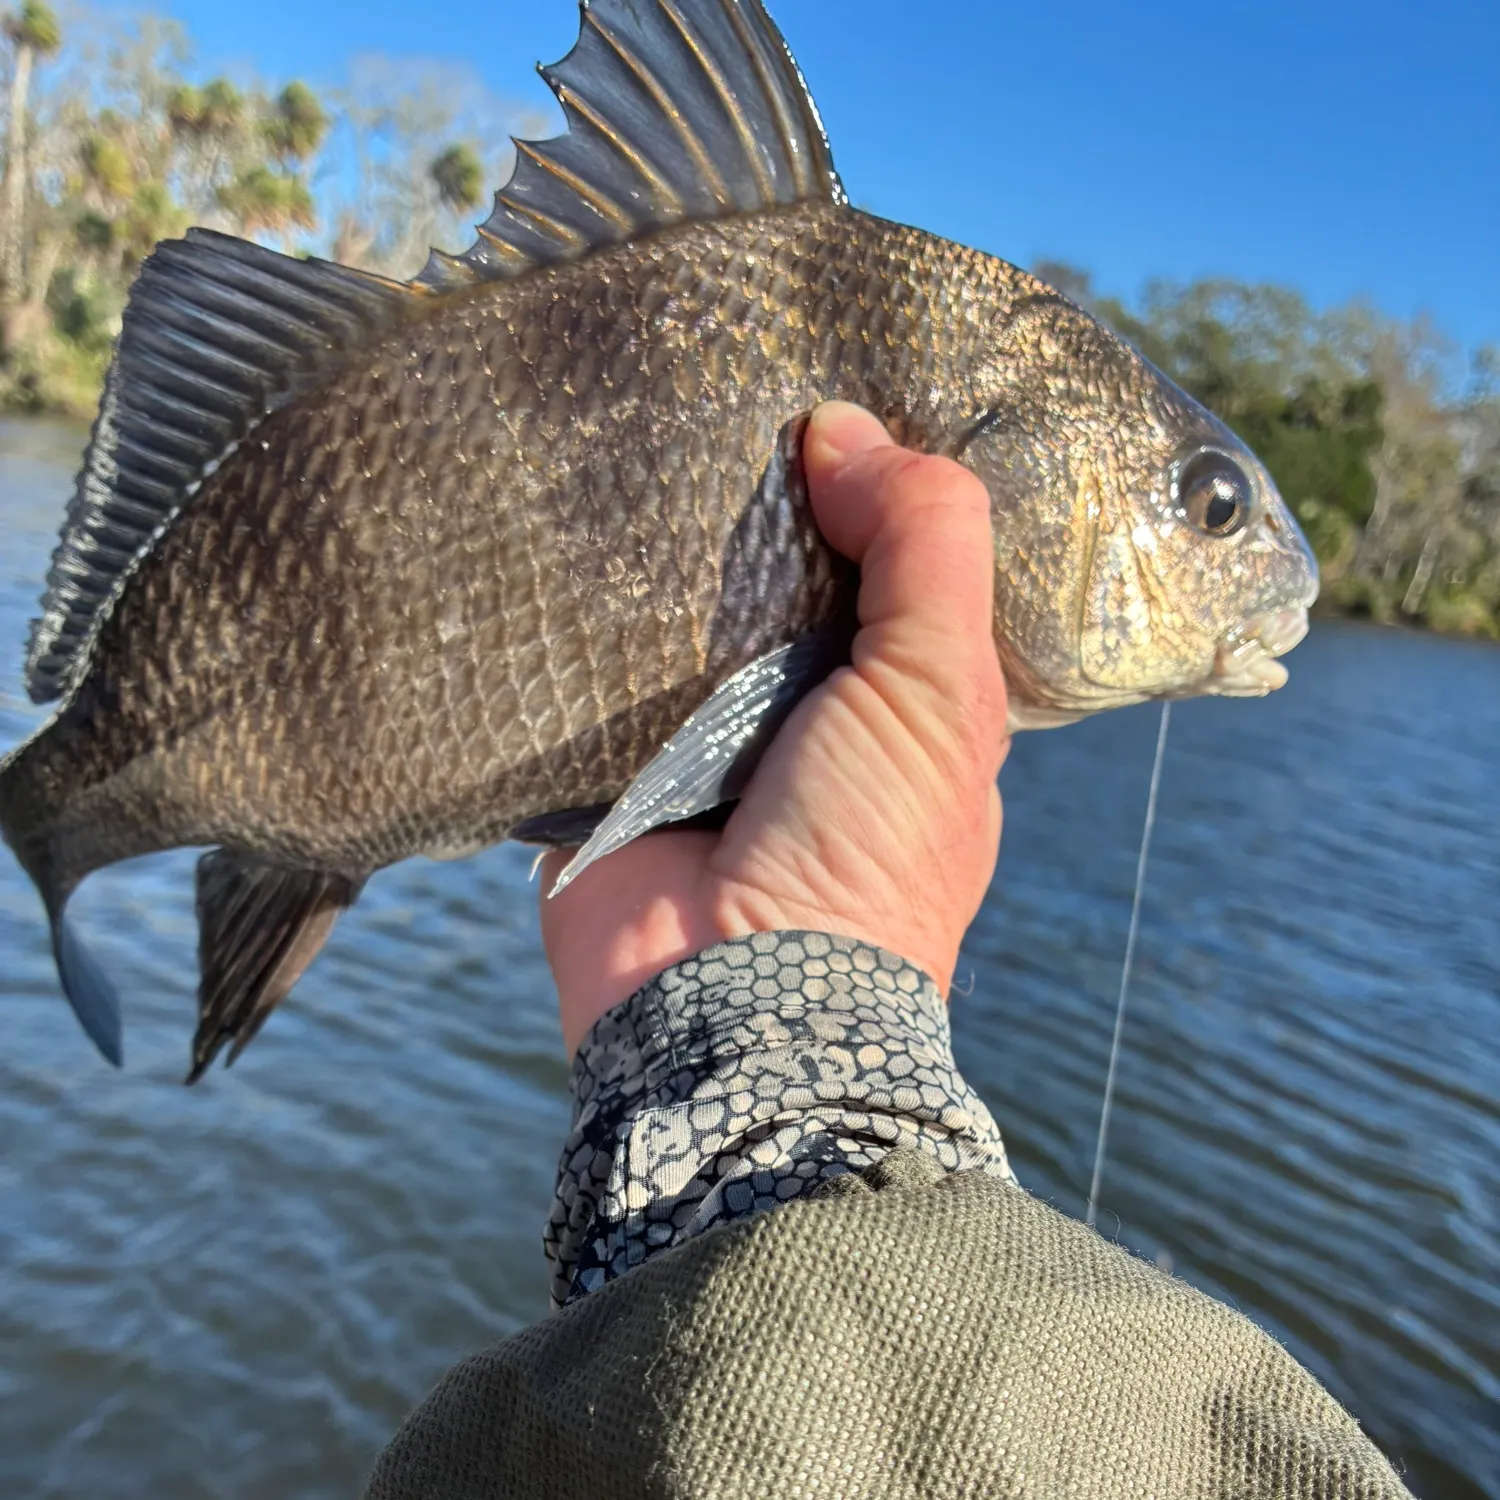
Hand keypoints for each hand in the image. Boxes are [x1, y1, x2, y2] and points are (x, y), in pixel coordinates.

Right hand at [540, 402, 1009, 1053]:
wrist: (728, 1001)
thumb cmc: (865, 849)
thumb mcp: (938, 688)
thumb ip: (925, 547)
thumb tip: (844, 428)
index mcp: (896, 693)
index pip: (887, 557)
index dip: (868, 474)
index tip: (826, 375)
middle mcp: (802, 706)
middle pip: (776, 570)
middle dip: (751, 494)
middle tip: (707, 381)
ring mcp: (699, 733)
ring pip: (679, 606)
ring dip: (657, 543)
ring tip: (625, 421)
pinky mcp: (607, 758)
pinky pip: (589, 662)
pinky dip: (579, 606)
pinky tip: (555, 512)